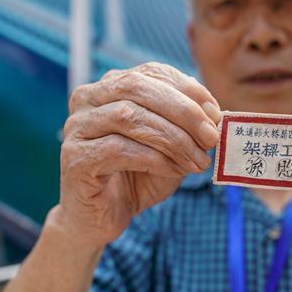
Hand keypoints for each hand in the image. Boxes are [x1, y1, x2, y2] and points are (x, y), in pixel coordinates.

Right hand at [58, 62, 220, 248]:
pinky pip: (118, 149)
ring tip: (197, 161)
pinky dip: (155, 159)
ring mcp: (77, 127)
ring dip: (173, 139)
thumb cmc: (136, 179)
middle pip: (137, 88)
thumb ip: (186, 127)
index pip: (151, 72)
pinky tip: (174, 171)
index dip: (187, 89)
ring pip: (129, 116)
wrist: (100, 219)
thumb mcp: (170, 148)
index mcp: (110, 87)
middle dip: (182, 111)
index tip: (216, 113)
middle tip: (211, 137)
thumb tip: (213, 114)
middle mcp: (87, 100)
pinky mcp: (75, 158)